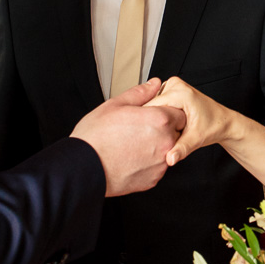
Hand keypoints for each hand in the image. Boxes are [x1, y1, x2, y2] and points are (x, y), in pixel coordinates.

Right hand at [71, 79, 183, 196]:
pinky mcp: (154, 179)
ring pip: (167, 151)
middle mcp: (165, 142)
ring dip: (156, 147)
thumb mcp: (115, 105)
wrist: (84, 167)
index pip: (180, 113)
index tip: (154, 115)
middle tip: (140, 130)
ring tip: (132, 144)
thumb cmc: (96, 137)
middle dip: (163, 130)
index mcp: (159, 120)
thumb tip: (153, 84)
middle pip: (176, 132)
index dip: (167, 113)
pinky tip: (131, 158)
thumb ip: (140, 93)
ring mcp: (160, 163)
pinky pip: (157, 167)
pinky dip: (148, 163)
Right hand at [148, 76, 232, 165]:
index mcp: (181, 93)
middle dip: (149, 120)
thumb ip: (181, 148)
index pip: (151, 106)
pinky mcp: (171, 89)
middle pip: (149, 104)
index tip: (141, 136)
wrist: (223, 121)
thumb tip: (170, 159)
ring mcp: (173, 85)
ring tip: (159, 129)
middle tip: (152, 135)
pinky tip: (161, 124)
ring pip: (150, 103)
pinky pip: (156, 102)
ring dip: (151, 117)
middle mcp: (175, 85)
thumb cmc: (213, 126)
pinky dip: (156, 114)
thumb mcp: (196, 139)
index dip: (144, 122)